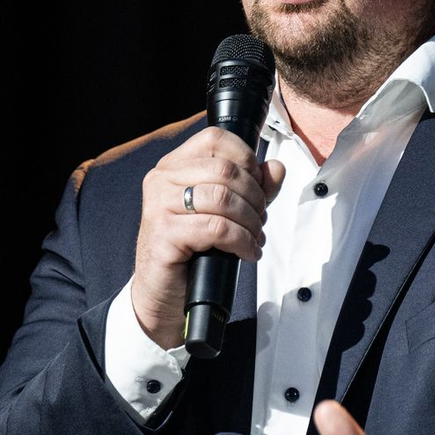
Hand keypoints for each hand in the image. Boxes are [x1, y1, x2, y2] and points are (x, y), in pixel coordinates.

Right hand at [131, 126, 284, 347]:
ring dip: (251, 221)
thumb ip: (250, 188)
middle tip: (259, 220)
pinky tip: (246, 252)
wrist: (161, 295)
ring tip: (254, 238)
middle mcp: (161, 180)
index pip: (215, 139)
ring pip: (223, 198)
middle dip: (255, 197)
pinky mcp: (165, 234)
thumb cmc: (190, 253)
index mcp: (172, 167)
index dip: (246, 158)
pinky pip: (217, 228)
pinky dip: (242, 241)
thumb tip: (275, 168)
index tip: (257, 185)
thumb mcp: (223, 213)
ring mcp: (159, 206)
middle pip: (225, 170)